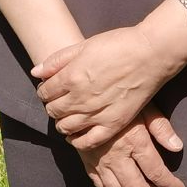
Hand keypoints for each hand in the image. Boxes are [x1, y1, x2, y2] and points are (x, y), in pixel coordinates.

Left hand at [31, 26, 180, 150]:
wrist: (150, 54)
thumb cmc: (118, 44)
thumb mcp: (84, 45)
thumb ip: (58, 60)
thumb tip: (36, 72)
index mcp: (71, 76)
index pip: (44, 92)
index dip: (45, 90)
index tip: (50, 88)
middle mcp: (80, 98)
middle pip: (53, 111)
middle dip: (52, 105)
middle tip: (59, 101)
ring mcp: (96, 114)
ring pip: (65, 127)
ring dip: (62, 122)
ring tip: (68, 115)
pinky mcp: (112, 125)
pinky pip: (87, 142)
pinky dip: (77, 141)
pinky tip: (76, 134)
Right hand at [78, 106, 186, 186]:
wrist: (84, 98)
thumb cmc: (119, 99)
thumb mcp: (144, 106)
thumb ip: (161, 127)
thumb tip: (177, 147)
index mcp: (134, 141)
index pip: (156, 173)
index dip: (170, 185)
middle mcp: (116, 156)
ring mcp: (100, 163)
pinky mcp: (88, 163)